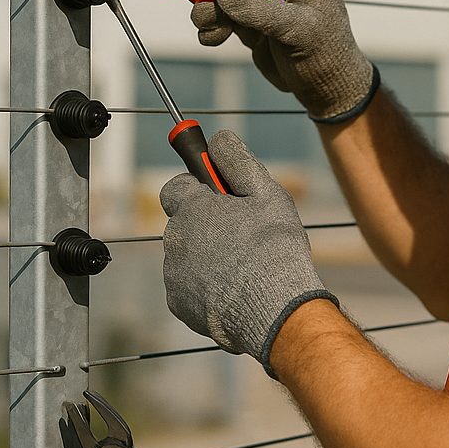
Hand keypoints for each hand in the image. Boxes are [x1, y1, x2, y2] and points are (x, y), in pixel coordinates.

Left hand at [160, 130, 336, 369]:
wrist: (274, 309)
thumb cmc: (274, 247)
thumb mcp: (266, 193)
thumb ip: (238, 161)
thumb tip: (219, 138)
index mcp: (192, 208)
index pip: (175, 187)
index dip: (196, 188)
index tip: (217, 195)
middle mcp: (175, 239)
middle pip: (184, 224)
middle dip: (206, 225)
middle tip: (241, 234)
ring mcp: (174, 274)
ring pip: (186, 257)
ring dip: (206, 257)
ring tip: (243, 268)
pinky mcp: (179, 305)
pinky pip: (189, 288)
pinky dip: (206, 287)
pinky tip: (235, 290)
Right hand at [190, 0, 376, 121]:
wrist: (323, 90)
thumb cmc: (325, 56)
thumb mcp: (298, 32)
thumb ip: (262, 11)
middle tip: (200, 1)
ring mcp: (263, 1)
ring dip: (209, 8)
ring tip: (210, 27)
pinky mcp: (248, 22)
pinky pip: (219, 15)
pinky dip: (210, 25)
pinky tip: (214, 39)